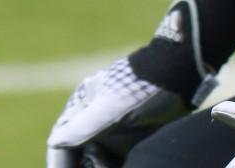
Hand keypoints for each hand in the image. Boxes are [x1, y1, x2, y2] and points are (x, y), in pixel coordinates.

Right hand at [47, 0, 217, 167]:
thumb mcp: (110, 108)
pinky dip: (113, 166)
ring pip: (94, 158)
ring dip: (97, 167)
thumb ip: (82, 125)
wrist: (179, 75)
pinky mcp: (130, 137)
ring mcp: (112, 127)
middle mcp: (93, 117)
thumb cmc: (142, 86)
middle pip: (76, 153)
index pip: (60, 142)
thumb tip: (54, 141)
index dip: (58, 163)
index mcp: (82, 105)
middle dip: (79, 166)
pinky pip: (115, 159)